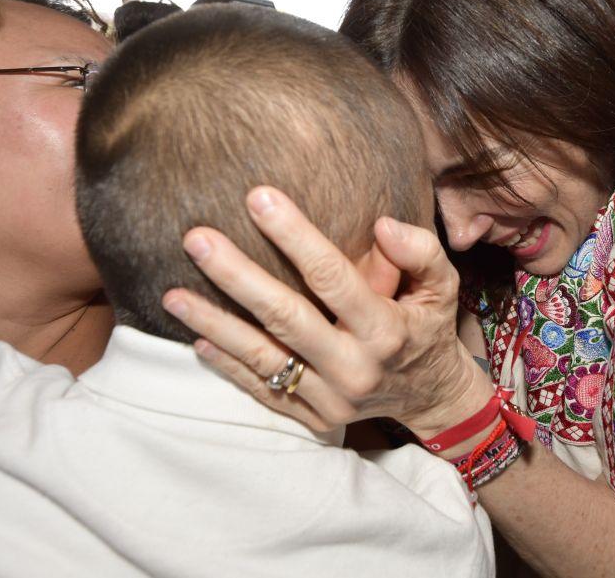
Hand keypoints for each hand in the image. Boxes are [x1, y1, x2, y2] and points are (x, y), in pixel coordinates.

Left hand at [161, 186, 491, 435]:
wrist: (431, 398)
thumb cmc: (429, 327)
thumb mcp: (443, 288)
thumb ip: (421, 252)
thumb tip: (381, 225)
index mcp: (386, 330)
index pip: (333, 278)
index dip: (295, 236)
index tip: (257, 197)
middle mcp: (354, 368)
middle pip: (285, 318)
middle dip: (236, 276)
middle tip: (195, 239)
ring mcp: (330, 398)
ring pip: (262, 358)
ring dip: (213, 324)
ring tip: (171, 295)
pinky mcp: (311, 417)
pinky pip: (261, 390)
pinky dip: (227, 366)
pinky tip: (196, 337)